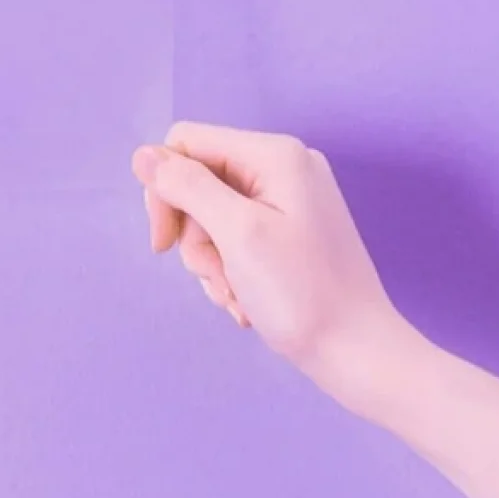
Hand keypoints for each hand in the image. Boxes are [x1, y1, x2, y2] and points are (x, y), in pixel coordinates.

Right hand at [131, 122, 405, 392]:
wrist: (357, 353)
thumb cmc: (300, 294)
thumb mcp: (236, 234)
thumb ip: (186, 187)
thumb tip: (141, 155)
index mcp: (274, 154)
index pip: (185, 144)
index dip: (164, 190)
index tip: (163, 244)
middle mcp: (282, 166)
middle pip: (198, 182)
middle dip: (194, 235)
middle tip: (215, 275)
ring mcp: (289, 199)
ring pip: (211, 216)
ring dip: (211, 261)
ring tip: (235, 295)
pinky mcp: (290, 230)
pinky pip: (236, 237)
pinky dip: (231, 270)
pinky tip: (246, 301)